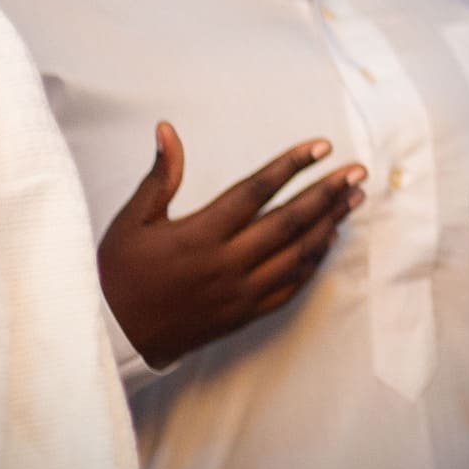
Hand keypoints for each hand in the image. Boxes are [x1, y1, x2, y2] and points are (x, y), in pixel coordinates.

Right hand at [98, 124, 366, 367]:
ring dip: (329, 224)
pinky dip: (313, 262)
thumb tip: (167, 130)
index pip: (256, 191)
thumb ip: (160, 176)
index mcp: (198, 234)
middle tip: (357, 171)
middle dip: (327, 193)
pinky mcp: (244, 314)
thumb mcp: (131, 222)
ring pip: (297, 254)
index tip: (321, 146)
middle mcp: (225, 263)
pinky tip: (328, 241)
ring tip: (353, 200)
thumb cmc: (117, 274)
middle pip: (288, 221)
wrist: (111, 338)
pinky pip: (290, 287)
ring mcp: (239, 292)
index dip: (291, 165)